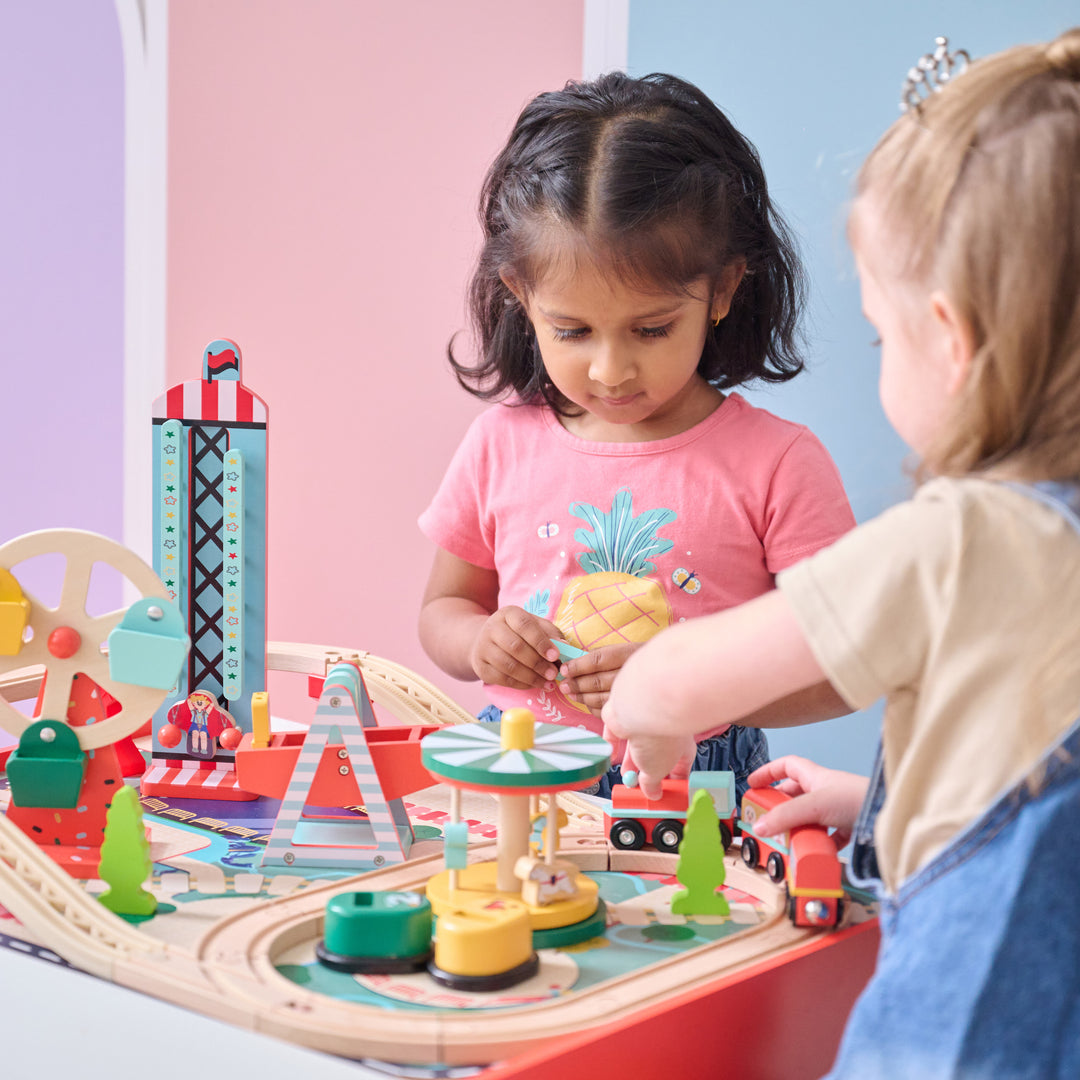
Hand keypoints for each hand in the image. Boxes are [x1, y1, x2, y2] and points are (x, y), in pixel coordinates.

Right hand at [469, 606, 561, 689]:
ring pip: (508, 666)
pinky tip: (534, 685)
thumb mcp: (534, 626)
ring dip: (531, 677)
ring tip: (547, 683)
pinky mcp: (480, 667)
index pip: (524, 625)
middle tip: (553, 674)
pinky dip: (521, 684)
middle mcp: (492, 628)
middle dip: (537, 663)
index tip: (556, 656)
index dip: (540, 642)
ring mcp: (483, 648)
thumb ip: (550, 634)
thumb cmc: (518, 633)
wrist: (485, 640)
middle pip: (515, 647)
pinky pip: (502, 679)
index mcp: (508, 614)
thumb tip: (565, 647)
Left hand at [560, 642, 639, 714]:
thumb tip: (574, 663)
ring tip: (571, 694)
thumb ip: (603, 656)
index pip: (598, 660)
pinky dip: (595, 708)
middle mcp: (632, 674)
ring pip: (602, 698)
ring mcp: (634, 694)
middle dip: (577, 684)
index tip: (564, 670)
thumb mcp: (625, 650)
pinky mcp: (634, 710)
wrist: (670, 673)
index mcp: (629, 654)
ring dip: (583, 697)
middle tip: (563, 685)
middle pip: (598, 681)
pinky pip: (610, 711)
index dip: (578, 666)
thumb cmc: (639, 660)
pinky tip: (587, 703)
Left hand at [602, 712, 695, 800]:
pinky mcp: (623, 717)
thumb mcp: (657, 771)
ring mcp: (644, 723)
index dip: (674, 782)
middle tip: (641, 787)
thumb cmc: (659, 736)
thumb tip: (653, 793)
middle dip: (648, 773)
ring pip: (637, 745)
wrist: (642, 707)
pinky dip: (614, 744)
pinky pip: (617, 733)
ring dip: (631, 762)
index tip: (667, 794)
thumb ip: (652, 784)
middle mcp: (664, 733)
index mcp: (681, 746)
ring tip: (626, 778)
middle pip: (656, 756)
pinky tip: (612, 755)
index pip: (681, 766)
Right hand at [747, 755, 868, 849]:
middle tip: (767, 820)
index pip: (786, 766)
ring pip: (811, 816)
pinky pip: (830, 833)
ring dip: (799, 827)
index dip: (768, 772)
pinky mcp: (850, 825)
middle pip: (795, 794)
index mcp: (814, 776)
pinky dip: (821, 841)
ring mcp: (838, 808)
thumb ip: (785, 817)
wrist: (888, 815)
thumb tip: (759, 826)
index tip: (753, 784)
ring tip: (789, 839)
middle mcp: (825, 790)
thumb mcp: (813, 806)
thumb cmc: (855, 799)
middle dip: (779, 807)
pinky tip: (817, 848)